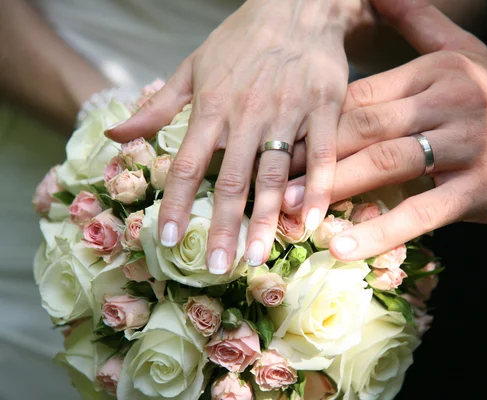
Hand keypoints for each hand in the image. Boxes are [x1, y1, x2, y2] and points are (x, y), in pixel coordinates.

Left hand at [106, 0, 370, 273]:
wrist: (296, 5)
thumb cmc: (241, 40)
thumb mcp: (192, 66)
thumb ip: (157, 107)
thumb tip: (116, 136)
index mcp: (213, 105)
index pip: (189, 163)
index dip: (178, 204)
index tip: (169, 239)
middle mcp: (250, 113)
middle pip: (233, 179)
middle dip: (224, 226)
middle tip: (218, 267)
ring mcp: (290, 112)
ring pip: (277, 175)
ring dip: (266, 219)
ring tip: (258, 257)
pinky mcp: (326, 108)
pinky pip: (323, 156)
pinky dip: (319, 190)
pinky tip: (309, 223)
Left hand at [282, 0, 486, 260]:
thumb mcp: (465, 54)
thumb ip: (418, 22)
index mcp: (433, 71)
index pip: (357, 96)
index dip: (313, 122)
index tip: (276, 143)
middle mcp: (447, 102)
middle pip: (363, 128)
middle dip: (311, 156)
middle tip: (267, 181)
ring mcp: (465, 145)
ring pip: (386, 164)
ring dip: (333, 189)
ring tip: (290, 213)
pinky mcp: (479, 188)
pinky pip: (423, 211)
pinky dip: (382, 230)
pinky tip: (345, 247)